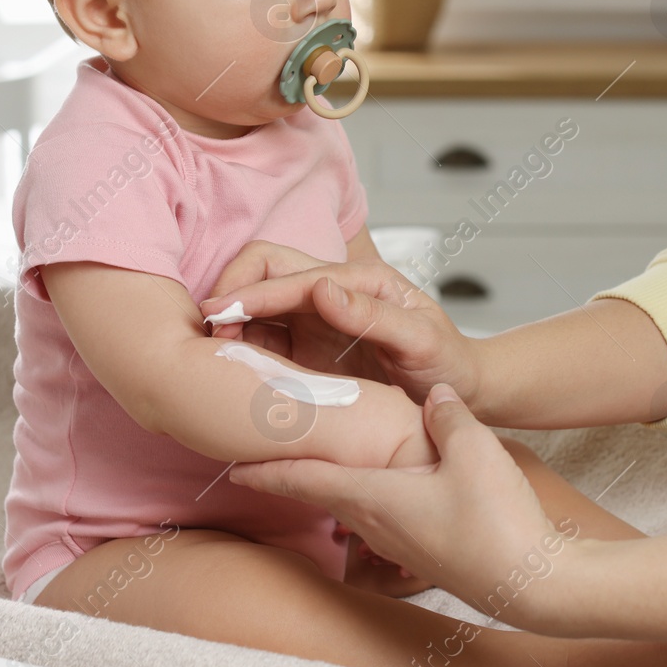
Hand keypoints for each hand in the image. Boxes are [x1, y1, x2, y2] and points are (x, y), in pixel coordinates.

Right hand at [200, 241, 480, 404]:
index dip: (252, 294)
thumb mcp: (420, 340)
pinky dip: (242, 350)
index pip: (291, 274)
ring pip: (258, 307)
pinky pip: (265, 339)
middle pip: (264, 273)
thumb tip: (321, 288)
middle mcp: (333, 292)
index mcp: (359, 281)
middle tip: (207, 334)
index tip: (218, 316)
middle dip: (231, 295)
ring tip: (210, 355)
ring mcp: (318, 318)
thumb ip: (373, 314)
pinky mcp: (309, 347)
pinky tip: (231, 371)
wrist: (460, 393)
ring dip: (231, 324)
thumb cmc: (447, 363)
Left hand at [231, 385, 573, 630]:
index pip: (304, 479)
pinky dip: (371, 497)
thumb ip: (449, 417)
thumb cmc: (498, 523)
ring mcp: (401, 543)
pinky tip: (390, 487)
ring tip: (326, 463)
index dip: (266, 469)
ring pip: (354, 506)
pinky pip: (384, 518)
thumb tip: (435, 395)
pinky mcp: (426, 552)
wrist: (533, 583)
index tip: (232, 465)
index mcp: (374, 497)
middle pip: (323, 492)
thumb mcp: (473, 451)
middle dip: (294, 472)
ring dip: (334, 485)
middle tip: (271, 452)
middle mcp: (377, 523)